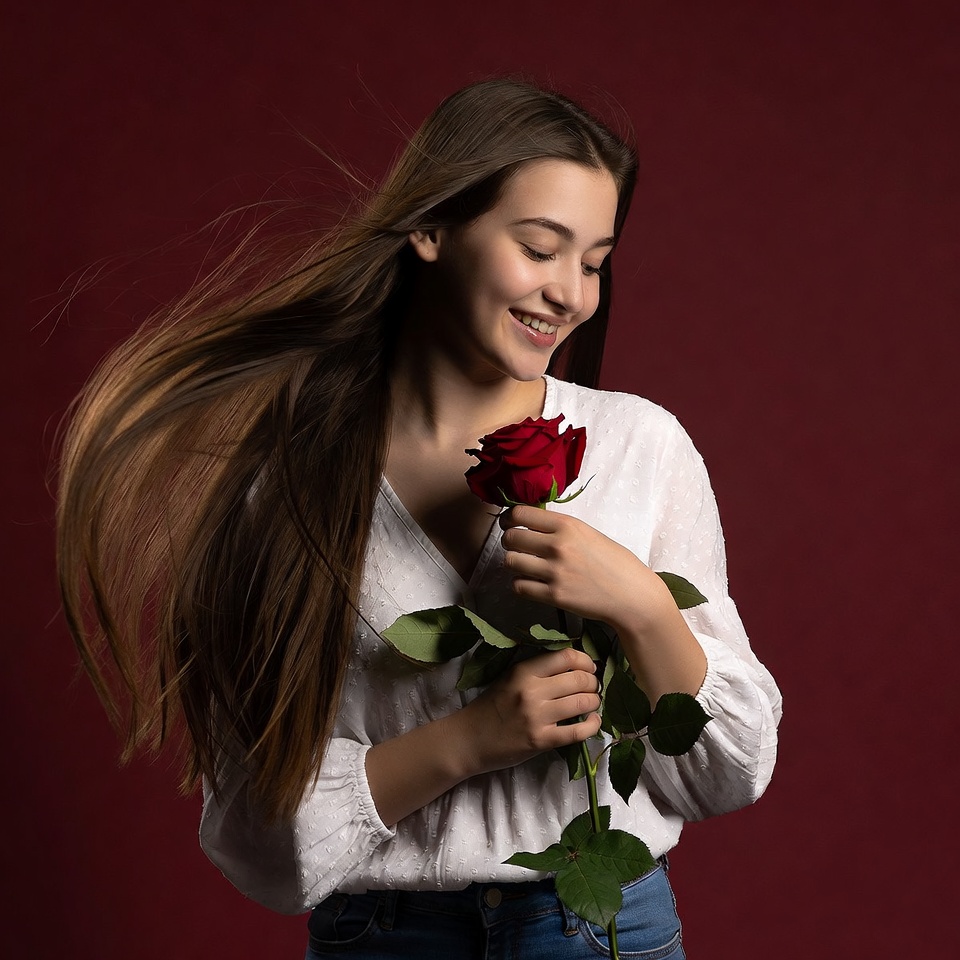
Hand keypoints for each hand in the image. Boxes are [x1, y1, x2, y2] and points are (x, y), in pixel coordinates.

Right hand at [457, 647, 600, 775]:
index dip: (585, 661)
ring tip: (592, 703)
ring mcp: (537, 717)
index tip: (589, 668)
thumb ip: (537, 670)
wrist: (469, 739)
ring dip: (594, 702)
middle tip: (593, 687)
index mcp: (524, 671)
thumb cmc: (491, 706)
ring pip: (582, 703)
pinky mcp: (541, 741)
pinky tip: (594, 722)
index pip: (566, 657)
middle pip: (579, 679)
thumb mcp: (509, 678)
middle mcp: (531, 691)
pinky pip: (578, 731)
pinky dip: (593, 726)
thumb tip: (575, 666)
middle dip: (593, 683)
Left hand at [499, 505, 672, 634]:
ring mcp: (555, 572)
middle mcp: (558, 546)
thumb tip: (531, 526)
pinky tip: (532, 583)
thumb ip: (560, 529)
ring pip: (510, 562)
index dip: (509, 519)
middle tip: (517, 546)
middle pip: (511, 538)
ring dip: (514, 563)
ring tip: (525, 565)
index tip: (509, 524)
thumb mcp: (589, 534)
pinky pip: (519, 586)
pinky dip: (521, 584)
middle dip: (510, 541)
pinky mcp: (554, 596)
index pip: (520, 514)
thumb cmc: (615, 563)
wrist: (632, 595)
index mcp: (568, 525)